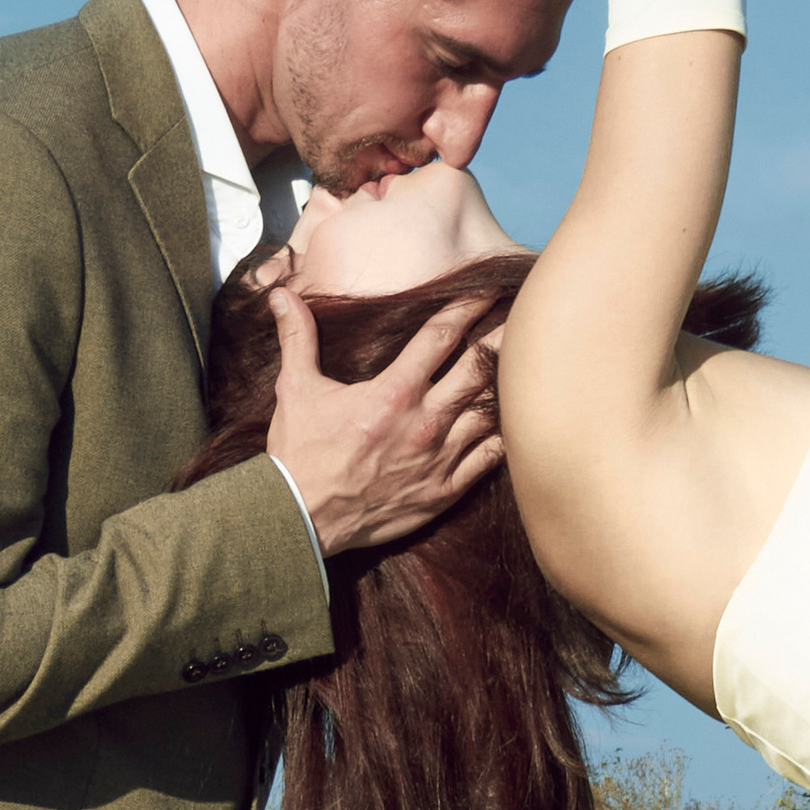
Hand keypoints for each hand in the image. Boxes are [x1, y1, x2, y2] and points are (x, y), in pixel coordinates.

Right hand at [264, 286, 502, 553]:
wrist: (304, 518)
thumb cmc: (301, 453)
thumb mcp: (295, 389)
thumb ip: (298, 338)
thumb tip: (282, 295)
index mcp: (393, 392)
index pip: (441, 337)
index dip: (467, 308)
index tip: (486, 291)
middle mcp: (424, 422)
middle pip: (478, 370)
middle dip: (502, 341)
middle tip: (524, 321)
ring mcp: (439, 458)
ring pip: (490, 414)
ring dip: (508, 389)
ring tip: (528, 368)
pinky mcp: (445, 491)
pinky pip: (488, 461)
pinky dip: (505, 439)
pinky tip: (515, 423)